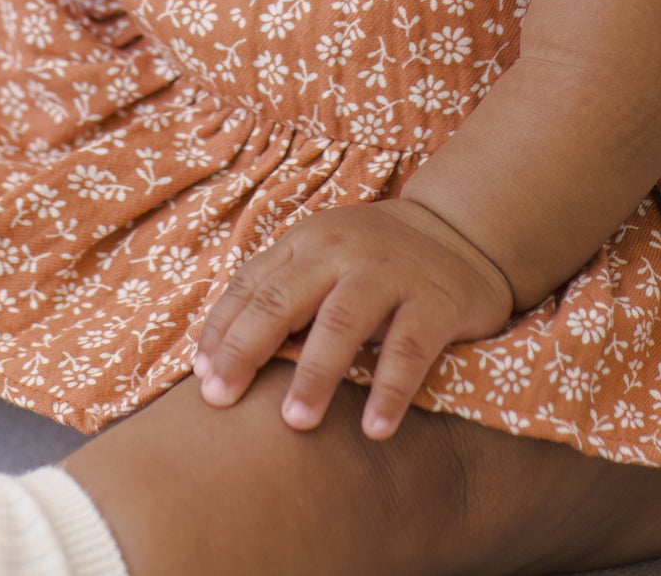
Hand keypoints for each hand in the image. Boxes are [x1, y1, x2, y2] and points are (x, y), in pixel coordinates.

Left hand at [191, 196, 514, 440]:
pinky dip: (390, 389)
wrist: (458, 233)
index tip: (202, 378)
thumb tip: (215, 359)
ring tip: (295, 422)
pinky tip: (374, 428)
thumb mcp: (322, 262)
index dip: (222, 331)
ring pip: (342, 320)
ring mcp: (389, 272)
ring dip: (315, 372)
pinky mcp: (435, 300)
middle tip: (221, 401)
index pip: (252, 284)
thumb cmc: (373, 262)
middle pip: (284, 299)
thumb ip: (280, 294)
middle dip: (247, 349)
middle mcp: (342, 250)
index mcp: (307, 242)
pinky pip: (408, 348)